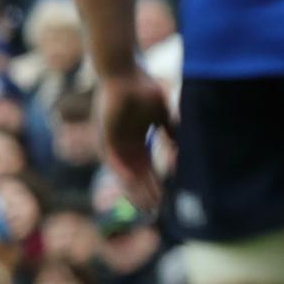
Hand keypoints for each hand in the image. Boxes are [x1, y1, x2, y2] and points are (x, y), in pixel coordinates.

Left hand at [97, 71, 174, 212]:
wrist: (123, 72)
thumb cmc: (142, 88)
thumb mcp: (162, 113)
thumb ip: (170, 131)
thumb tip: (179, 147)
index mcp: (136, 141)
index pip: (145, 168)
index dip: (155, 184)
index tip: (164, 199)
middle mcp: (123, 145)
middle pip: (135, 176)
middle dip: (146, 193)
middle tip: (155, 210)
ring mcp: (113, 142)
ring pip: (123, 173)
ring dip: (133, 189)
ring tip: (144, 204)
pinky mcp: (104, 136)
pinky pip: (111, 160)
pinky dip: (121, 173)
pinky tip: (131, 184)